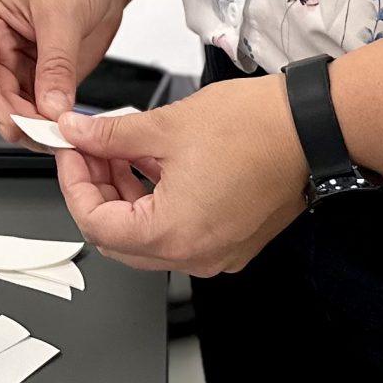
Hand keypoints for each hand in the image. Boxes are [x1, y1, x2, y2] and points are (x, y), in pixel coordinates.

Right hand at [0, 0, 128, 137]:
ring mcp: (16, 62)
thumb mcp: (62, 11)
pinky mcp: (40, 75)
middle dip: (16, 119)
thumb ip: (56, 64)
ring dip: (34, 126)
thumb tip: (52, 107)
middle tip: (43, 136)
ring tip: (57, 136)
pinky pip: (38, 107)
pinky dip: (50, 121)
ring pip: (14, 107)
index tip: (12, 124)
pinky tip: (64, 128)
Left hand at [54, 77, 308, 276]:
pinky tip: (152, 164)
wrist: (311, 129)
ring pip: (148, 237)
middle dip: (97, 191)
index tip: (71, 152)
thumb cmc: (253, 128)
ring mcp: (216, 254)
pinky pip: (179, 233)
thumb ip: (110, 136)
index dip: (74, 184)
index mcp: (173, 235)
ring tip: (119, 150)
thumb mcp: (165, 126)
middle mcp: (194, 256)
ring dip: (126, 196)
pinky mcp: (232, 242)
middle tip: (88, 150)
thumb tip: (76, 134)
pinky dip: (157, 203)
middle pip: (119, 238)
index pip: (96, 224)